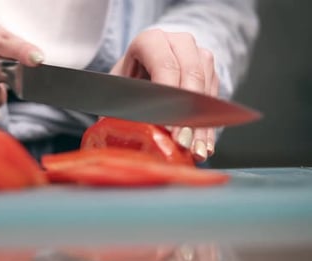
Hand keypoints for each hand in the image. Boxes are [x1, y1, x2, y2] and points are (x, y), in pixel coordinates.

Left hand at [111, 29, 218, 161]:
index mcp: (151, 40)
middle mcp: (180, 43)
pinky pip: (213, 103)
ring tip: (195, 151)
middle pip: (191, 76)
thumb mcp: (118, 88)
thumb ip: (119, 105)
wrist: (144, 67)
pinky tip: (203, 147)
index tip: (167, 126)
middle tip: (182, 142)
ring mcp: (199, 56)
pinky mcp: (211, 74)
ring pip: (206, 90)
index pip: (165, 64)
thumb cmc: (128, 80)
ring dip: (201, 126)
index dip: (168, 97)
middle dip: (187, 115)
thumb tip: (114, 131)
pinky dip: (208, 128)